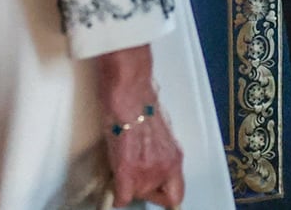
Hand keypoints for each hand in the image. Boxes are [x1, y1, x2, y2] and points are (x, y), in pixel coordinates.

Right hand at [99, 45, 184, 206]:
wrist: (129, 93)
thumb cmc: (141, 105)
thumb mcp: (159, 135)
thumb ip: (158, 155)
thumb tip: (149, 165)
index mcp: (174, 158)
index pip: (176, 196)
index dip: (163, 197)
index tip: (157, 196)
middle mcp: (164, 168)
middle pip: (153, 196)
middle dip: (141, 188)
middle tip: (133, 173)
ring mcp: (146, 172)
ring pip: (135, 194)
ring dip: (128, 185)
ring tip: (123, 163)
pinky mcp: (127, 172)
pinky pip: (121, 197)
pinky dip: (116, 194)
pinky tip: (114, 183)